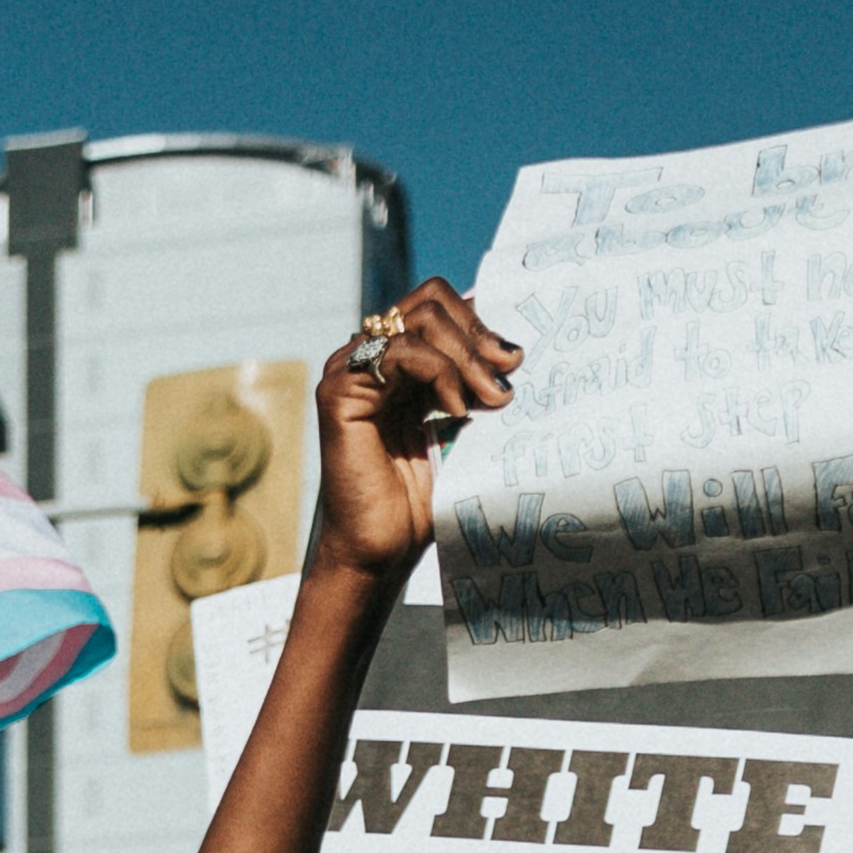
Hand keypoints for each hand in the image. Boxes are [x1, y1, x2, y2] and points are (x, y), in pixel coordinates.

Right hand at [311, 277, 518, 578]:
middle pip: (432, 301)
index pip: (440, 305)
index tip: (513, 360)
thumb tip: (512, 347)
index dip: (480, 322)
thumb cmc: (418, 503)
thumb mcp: (460, 425)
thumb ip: (473, 381)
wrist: (381, 552)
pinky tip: (455, 410)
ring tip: (488, 398)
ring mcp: (350, 370)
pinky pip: (400, 351)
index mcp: (396, 362)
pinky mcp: (339, 391)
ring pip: (420, 319)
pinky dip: (438, 373)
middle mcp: (370, 358)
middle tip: (508, 375)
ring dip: (466, 355)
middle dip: (478, 335)